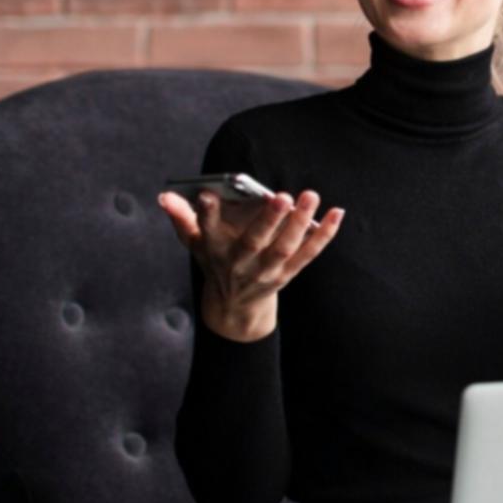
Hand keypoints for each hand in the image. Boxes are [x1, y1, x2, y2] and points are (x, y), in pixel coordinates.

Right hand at [157, 188, 344, 341]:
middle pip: (254, 242)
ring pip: (285, 248)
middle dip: (268, 220)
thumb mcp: (194, 244)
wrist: (234, 307)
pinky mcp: (287, 275)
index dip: (206, 215)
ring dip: (300, 223)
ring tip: (310, 196)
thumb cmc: (216, 262)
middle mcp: (240, 263)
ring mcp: (266, 272)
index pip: (206, 231)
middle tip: (282, 195)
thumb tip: (165, 196)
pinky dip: (324, 235)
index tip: (207, 195)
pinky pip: (309, 255)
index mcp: (214, 251)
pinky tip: (336, 213)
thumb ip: (182, 218)